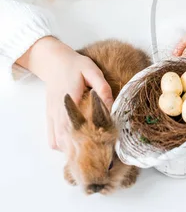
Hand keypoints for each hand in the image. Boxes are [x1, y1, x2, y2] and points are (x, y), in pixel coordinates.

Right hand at [18, 37, 112, 151]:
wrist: (55, 62)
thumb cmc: (75, 66)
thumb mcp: (92, 70)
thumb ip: (102, 87)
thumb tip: (111, 105)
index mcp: (70, 101)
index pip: (75, 128)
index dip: (87, 140)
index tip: (101, 145)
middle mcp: (58, 112)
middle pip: (65, 141)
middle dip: (81, 149)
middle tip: (97, 148)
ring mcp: (52, 116)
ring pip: (57, 144)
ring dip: (71, 148)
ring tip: (87, 145)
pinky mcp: (49, 118)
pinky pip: (52, 140)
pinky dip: (62, 146)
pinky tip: (75, 141)